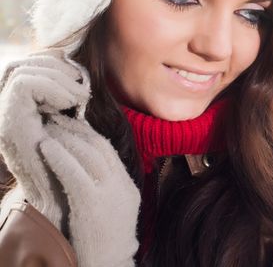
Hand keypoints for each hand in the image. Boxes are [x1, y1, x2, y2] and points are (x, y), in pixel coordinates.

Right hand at [0, 49, 89, 229]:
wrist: (64, 197)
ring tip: (77, 99)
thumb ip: (65, 99)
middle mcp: (6, 111)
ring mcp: (5, 117)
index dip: (51, 63)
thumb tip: (76, 71)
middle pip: (20, 64)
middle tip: (79, 87)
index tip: (76, 79)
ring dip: (58, 79)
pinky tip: (69, 104)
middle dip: (56, 68)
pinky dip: (53, 88)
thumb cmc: (73, 162)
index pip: (25, 66)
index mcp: (20, 109)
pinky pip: (25, 85)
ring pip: (22, 71)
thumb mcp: (71, 123)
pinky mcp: (10, 124)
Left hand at [41, 113, 139, 266]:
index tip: (72, 124)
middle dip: (77, 129)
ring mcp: (110, 193)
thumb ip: (108, 188)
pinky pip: (74, 172)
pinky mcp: (92, 203)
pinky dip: (59, 157)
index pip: (109, 151)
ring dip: (66, 138)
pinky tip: (46, 147)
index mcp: (128, 187)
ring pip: (88, 154)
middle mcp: (122, 186)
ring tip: (49, 128)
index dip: (89, 133)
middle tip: (57, 118)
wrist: (110, 264)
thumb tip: (87, 169)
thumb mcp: (114, 210)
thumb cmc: (104, 241)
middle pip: (100, 147)